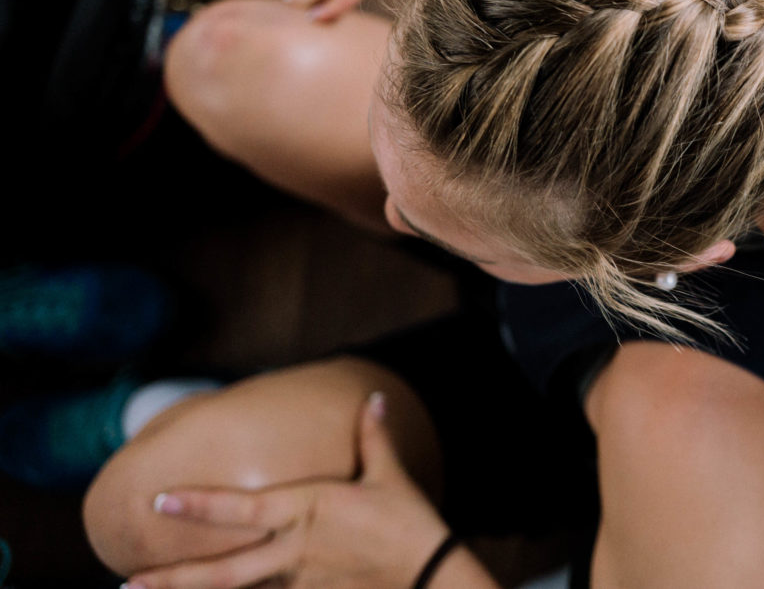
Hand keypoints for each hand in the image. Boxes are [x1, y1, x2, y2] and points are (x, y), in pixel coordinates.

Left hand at [127, 393, 449, 588]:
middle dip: (173, 579)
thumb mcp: (390, 474)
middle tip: (128, 584)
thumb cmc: (409, 522)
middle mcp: (294, 549)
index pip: (241, 509)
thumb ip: (372, 437)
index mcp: (307, 510)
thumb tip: (373, 398)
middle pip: (222, 571)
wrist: (431, 574)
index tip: (160, 498)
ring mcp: (301, 579)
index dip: (199, 504)